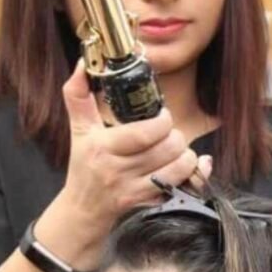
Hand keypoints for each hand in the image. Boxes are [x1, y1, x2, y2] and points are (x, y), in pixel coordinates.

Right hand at [60, 60, 211, 226]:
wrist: (83, 208)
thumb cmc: (84, 165)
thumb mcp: (78, 130)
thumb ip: (77, 95)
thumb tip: (82, 63)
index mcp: (102, 147)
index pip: (143, 133)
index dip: (163, 122)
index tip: (163, 117)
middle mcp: (117, 170)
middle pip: (166, 149)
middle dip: (176, 137)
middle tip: (169, 134)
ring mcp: (133, 189)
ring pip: (177, 168)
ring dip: (186, 155)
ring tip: (176, 149)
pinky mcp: (145, 202)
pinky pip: (179, 187)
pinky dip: (193, 175)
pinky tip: (191, 166)